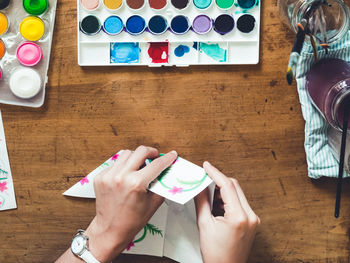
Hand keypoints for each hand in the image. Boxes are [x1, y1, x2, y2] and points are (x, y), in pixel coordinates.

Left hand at [81, 146, 176, 262]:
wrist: (110, 229)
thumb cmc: (132, 220)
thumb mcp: (153, 203)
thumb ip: (161, 184)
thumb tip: (166, 170)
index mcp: (136, 184)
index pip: (156, 165)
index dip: (167, 159)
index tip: (171, 155)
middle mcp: (121, 176)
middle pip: (140, 151)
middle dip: (151, 152)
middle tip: (155, 157)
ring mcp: (108, 176)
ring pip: (126, 154)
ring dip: (136, 157)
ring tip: (140, 166)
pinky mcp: (100, 176)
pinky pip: (116, 163)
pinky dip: (123, 166)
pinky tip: (127, 175)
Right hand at [195, 161, 259, 262]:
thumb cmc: (216, 253)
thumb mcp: (204, 225)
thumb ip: (202, 201)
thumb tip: (199, 185)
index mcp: (239, 216)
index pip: (227, 186)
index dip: (215, 173)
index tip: (206, 166)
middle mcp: (250, 215)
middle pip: (234, 187)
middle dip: (219, 181)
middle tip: (204, 180)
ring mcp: (253, 218)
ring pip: (238, 193)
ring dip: (223, 191)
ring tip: (209, 199)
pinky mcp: (252, 221)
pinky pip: (240, 202)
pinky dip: (228, 199)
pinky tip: (217, 206)